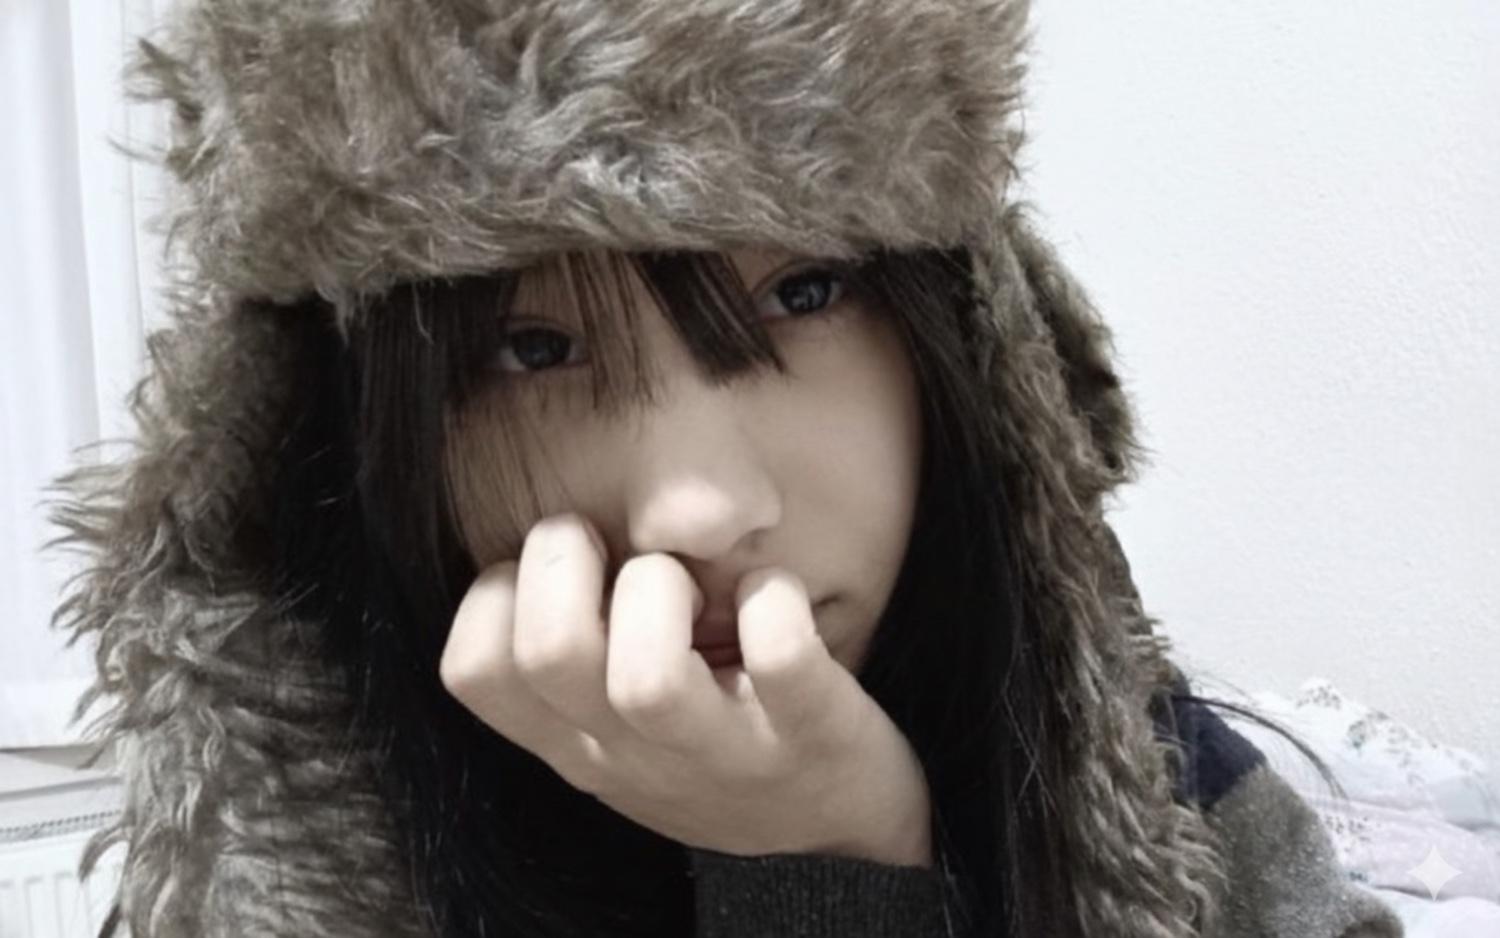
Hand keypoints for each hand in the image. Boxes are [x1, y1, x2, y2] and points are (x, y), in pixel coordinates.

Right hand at [439, 512, 932, 867]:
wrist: (842, 810)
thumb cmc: (713, 738)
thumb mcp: (619, 723)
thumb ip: (573, 655)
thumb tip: (539, 539)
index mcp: (576, 743)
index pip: (472, 671)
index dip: (494, 594)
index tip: (554, 574)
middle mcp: (635, 758)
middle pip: (549, 654)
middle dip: (567, 559)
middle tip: (618, 555)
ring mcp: (725, 754)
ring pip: (647, 678)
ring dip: (664, 590)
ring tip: (695, 587)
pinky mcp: (813, 732)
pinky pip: (781, 656)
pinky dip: (773, 599)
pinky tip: (772, 596)